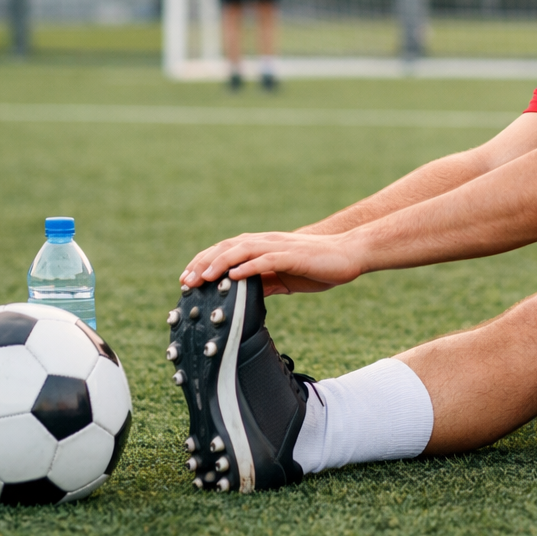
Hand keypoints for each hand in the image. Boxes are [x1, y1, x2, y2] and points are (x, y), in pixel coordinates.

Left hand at [179, 231, 361, 295]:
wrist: (350, 254)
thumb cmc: (319, 266)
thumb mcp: (286, 277)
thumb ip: (265, 281)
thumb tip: (244, 293)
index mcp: (265, 246)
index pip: (227, 250)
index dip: (205, 262)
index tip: (187, 279)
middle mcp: (268, 242)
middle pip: (228, 247)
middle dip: (204, 263)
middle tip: (187, 281)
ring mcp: (280, 247)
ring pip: (243, 249)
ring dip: (220, 262)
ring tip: (204, 277)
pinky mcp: (293, 255)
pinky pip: (267, 259)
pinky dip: (248, 267)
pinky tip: (235, 276)